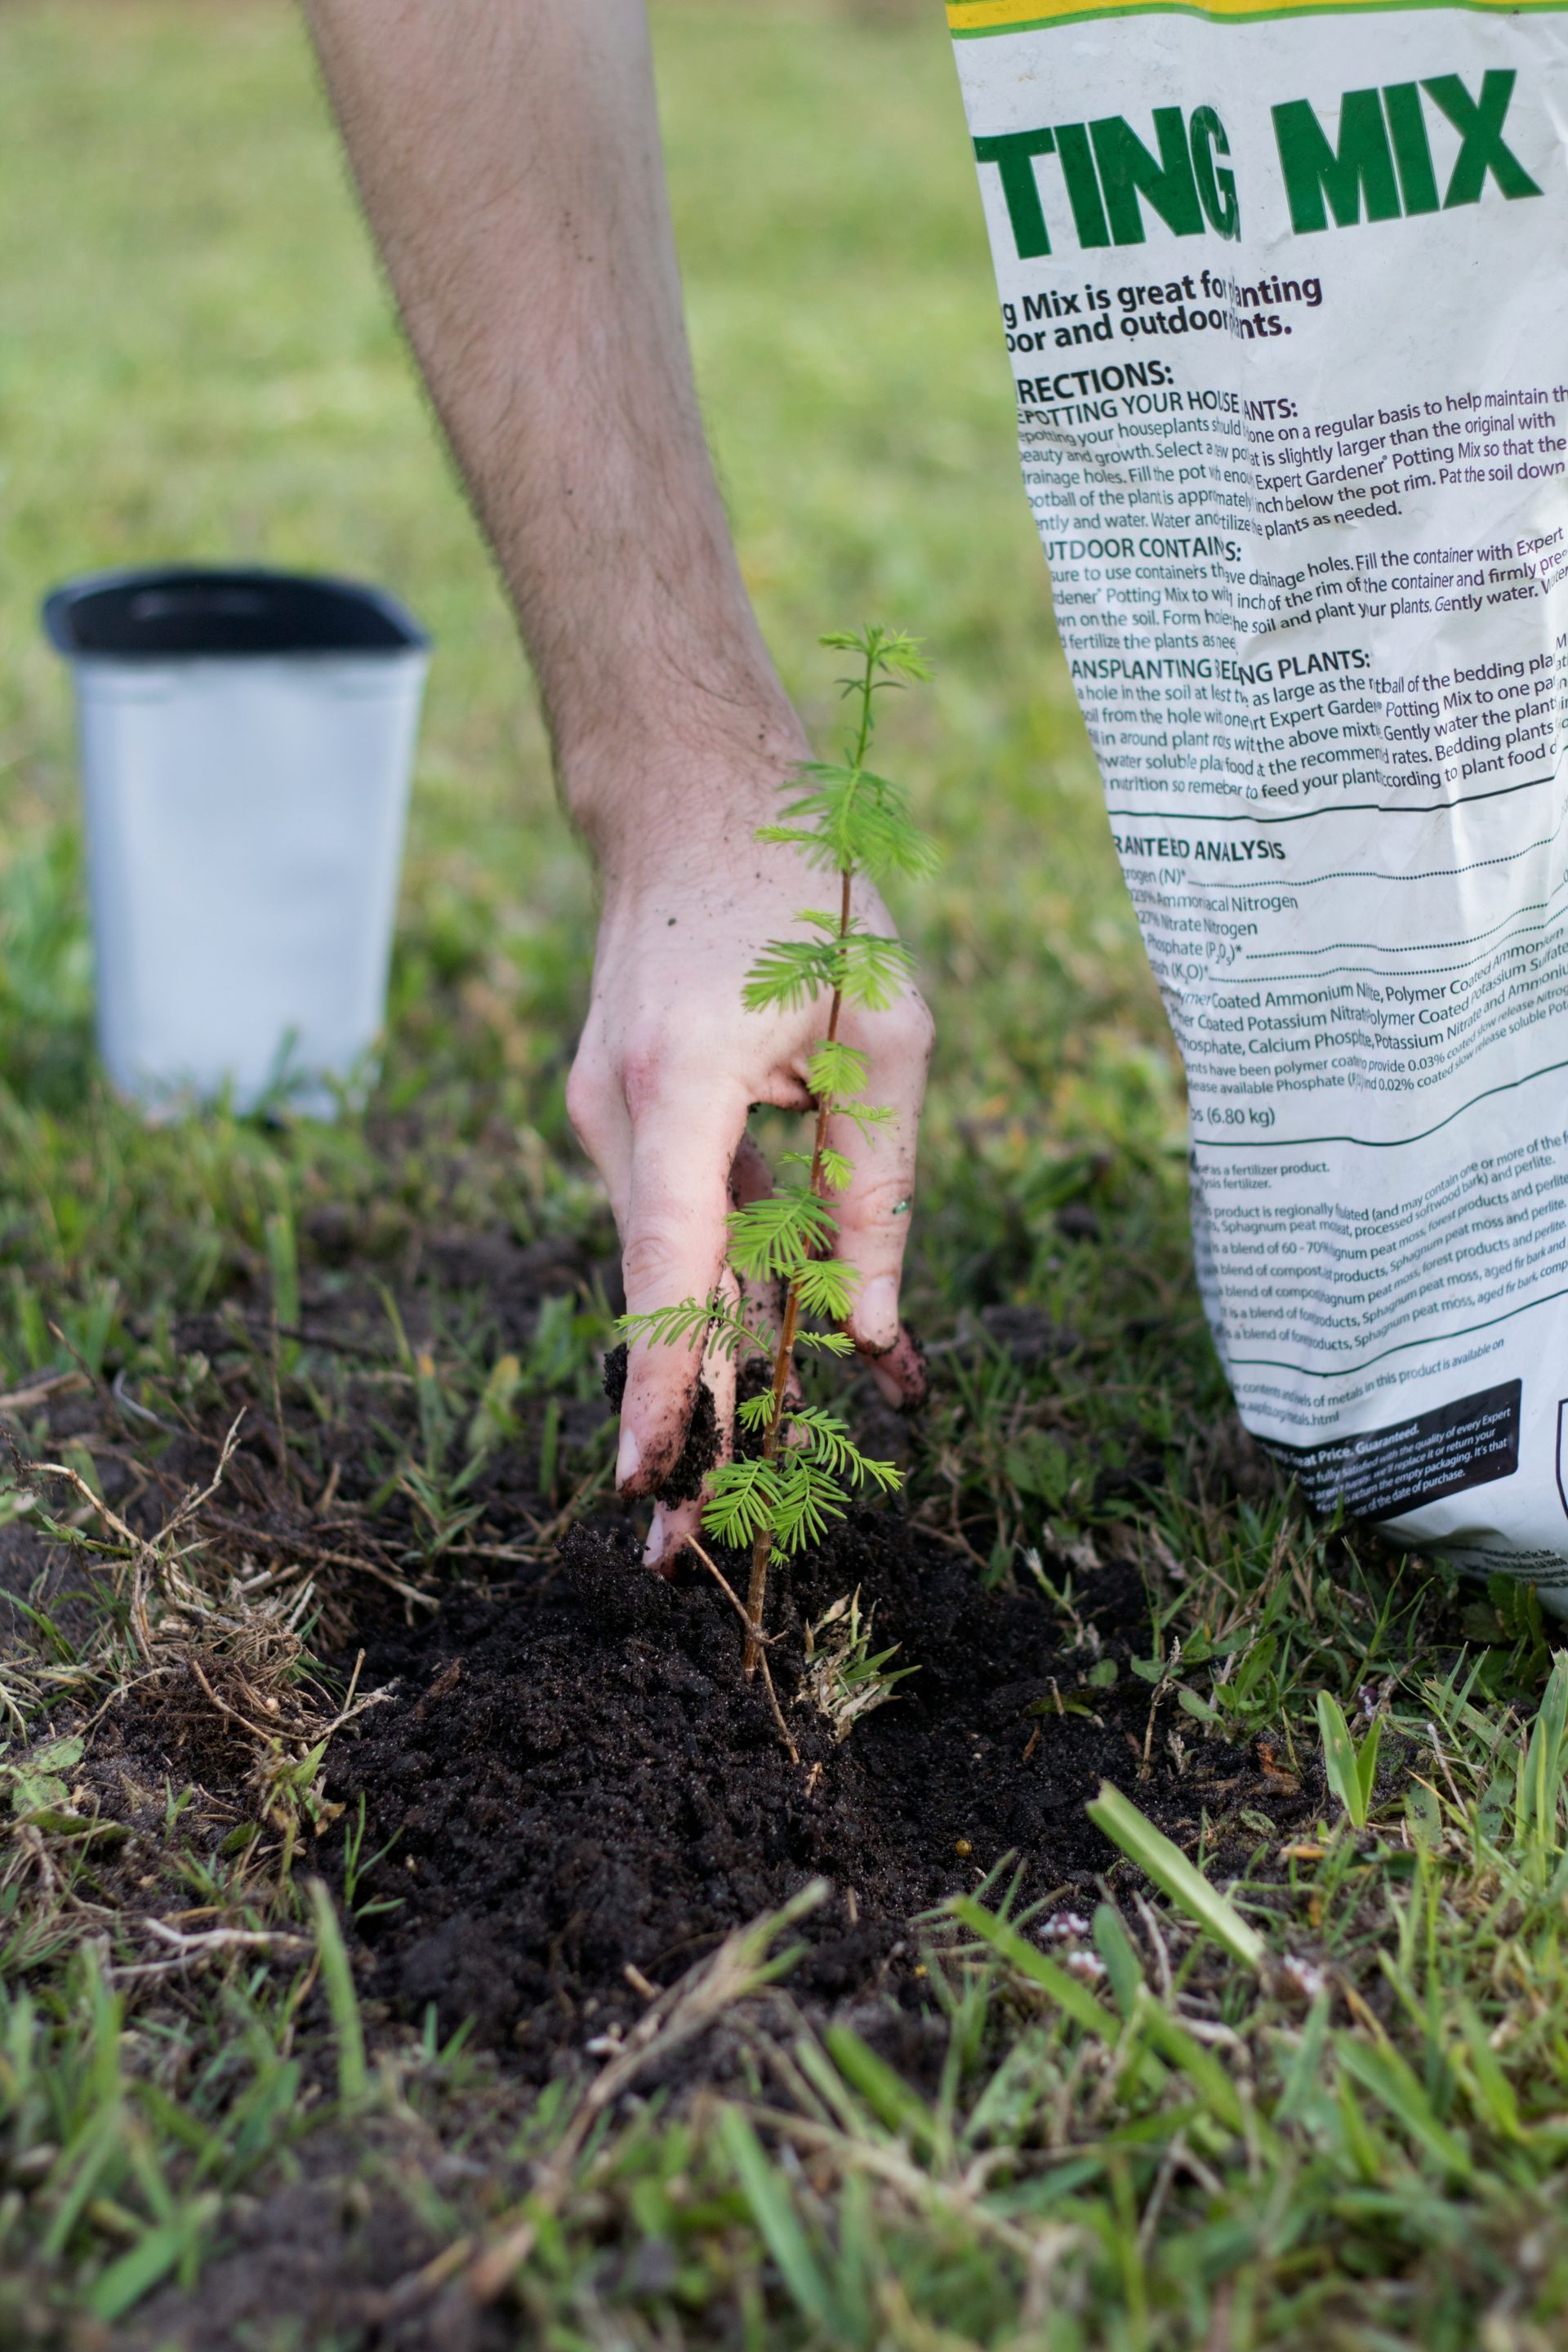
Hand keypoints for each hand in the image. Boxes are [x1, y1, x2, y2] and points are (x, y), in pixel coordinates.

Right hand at [567, 764, 932, 1568]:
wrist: (691, 801)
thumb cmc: (806, 897)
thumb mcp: (887, 1032)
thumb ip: (877, 1188)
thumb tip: (867, 1333)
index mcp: (681, 1088)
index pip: (667, 1262)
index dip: (660, 1381)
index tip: (648, 1481)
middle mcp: (618, 1117)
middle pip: (657, 1294)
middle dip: (675, 1422)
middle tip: (676, 1554)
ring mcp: (606, 1120)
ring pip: (673, 1265)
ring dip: (719, 1356)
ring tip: (742, 1478)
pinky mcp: (624, 1121)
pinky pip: (680, 1221)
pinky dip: (725, 1283)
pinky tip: (782, 1343)